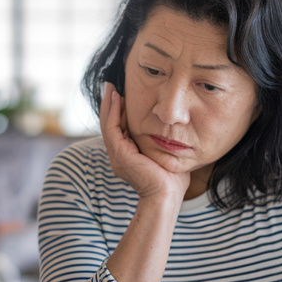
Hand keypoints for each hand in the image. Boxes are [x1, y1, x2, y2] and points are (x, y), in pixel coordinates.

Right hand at [100, 82, 188, 200]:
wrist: (166, 196)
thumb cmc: (171, 180)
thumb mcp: (165, 155)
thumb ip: (163, 143)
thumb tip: (174, 130)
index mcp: (127, 156)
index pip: (119, 129)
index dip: (119, 111)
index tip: (122, 94)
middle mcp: (118, 155)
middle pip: (110, 124)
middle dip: (110, 104)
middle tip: (110, 86)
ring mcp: (116, 155)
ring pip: (108, 123)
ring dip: (108, 104)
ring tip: (110, 88)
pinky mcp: (119, 153)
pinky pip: (111, 127)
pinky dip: (112, 111)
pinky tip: (115, 98)